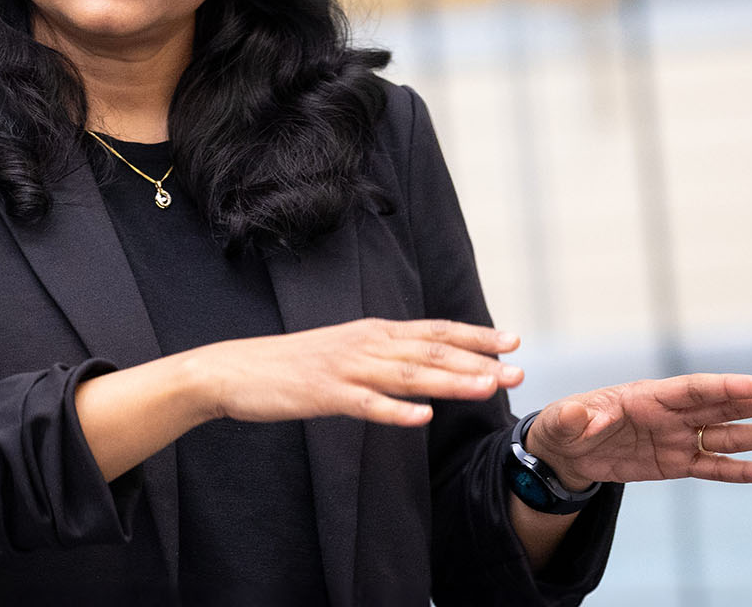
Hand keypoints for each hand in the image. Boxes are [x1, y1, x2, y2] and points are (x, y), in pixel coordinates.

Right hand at [184, 317, 523, 428]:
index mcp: (370, 333)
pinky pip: (365, 405)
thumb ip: (382, 355)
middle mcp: (363, 345)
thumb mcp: (343, 351)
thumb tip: (423, 364)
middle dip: (476, 361)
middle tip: (517, 371)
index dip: (473, 336)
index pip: (432, 332)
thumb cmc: (290, 364)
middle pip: (428, 353)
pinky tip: (421, 420)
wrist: (234, 369)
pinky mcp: (323, 394)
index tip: (512, 342)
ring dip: (449, 382)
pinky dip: (394, 411)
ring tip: (485, 389)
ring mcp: (344, 369)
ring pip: (406, 375)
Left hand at [526, 374, 751, 488]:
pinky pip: (715, 468)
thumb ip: (574, 419)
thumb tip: (582, 416)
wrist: (565, 452)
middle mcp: (670, 415)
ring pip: (729, 435)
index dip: (724, 387)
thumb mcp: (560, 423)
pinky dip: (743, 471)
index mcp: (645, 396)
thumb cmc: (563, 427)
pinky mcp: (677, 464)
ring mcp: (678, 439)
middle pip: (723, 406)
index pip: (692, 389)